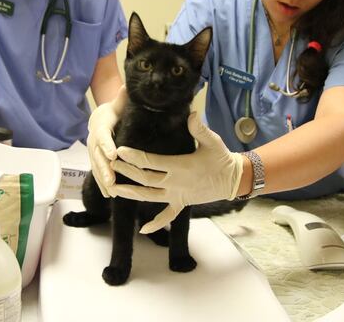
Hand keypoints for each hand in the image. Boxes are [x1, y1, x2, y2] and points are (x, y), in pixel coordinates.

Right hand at [86, 86, 127, 196]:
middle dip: (104, 169)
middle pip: (98, 155)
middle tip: (112, 180)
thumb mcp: (118, 103)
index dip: (107, 145)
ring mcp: (92, 151)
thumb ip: (122, 97)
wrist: (99, 117)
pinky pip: (97, 173)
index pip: (103, 135)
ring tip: (112, 191)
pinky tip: (109, 195)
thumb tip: (128, 86)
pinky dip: (102, 184)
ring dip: (103, 180)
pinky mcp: (95, 160)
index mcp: (101, 125)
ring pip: (96, 167)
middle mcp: (93, 139)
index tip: (113, 155)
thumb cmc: (114, 110)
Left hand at [110, 112, 243, 233]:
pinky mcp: (181, 203)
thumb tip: (191, 114)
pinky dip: (156, 223)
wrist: (233, 179)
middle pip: (145, 179)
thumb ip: (200, 129)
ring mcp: (177, 195)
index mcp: (180, 166)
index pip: (151, 162)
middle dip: (127, 171)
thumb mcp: (212, 142)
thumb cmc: (221, 158)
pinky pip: (167, 216)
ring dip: (130, 193)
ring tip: (113, 188)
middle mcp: (175, 183)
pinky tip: (143, 230)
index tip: (120, 150)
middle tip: (111, 163)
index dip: (134, 156)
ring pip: (149, 197)